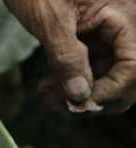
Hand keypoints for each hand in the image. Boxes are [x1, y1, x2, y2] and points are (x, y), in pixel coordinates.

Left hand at [6, 0, 135, 113]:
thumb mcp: (50, 21)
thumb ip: (66, 58)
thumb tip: (79, 96)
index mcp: (124, 15)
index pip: (134, 66)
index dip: (109, 90)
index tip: (79, 103)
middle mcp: (123, 25)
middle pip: (127, 75)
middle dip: (94, 97)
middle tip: (60, 105)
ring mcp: (107, 33)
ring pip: (106, 76)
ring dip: (78, 93)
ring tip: (47, 96)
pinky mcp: (91, 38)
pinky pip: (90, 68)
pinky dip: (70, 82)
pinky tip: (47, 88)